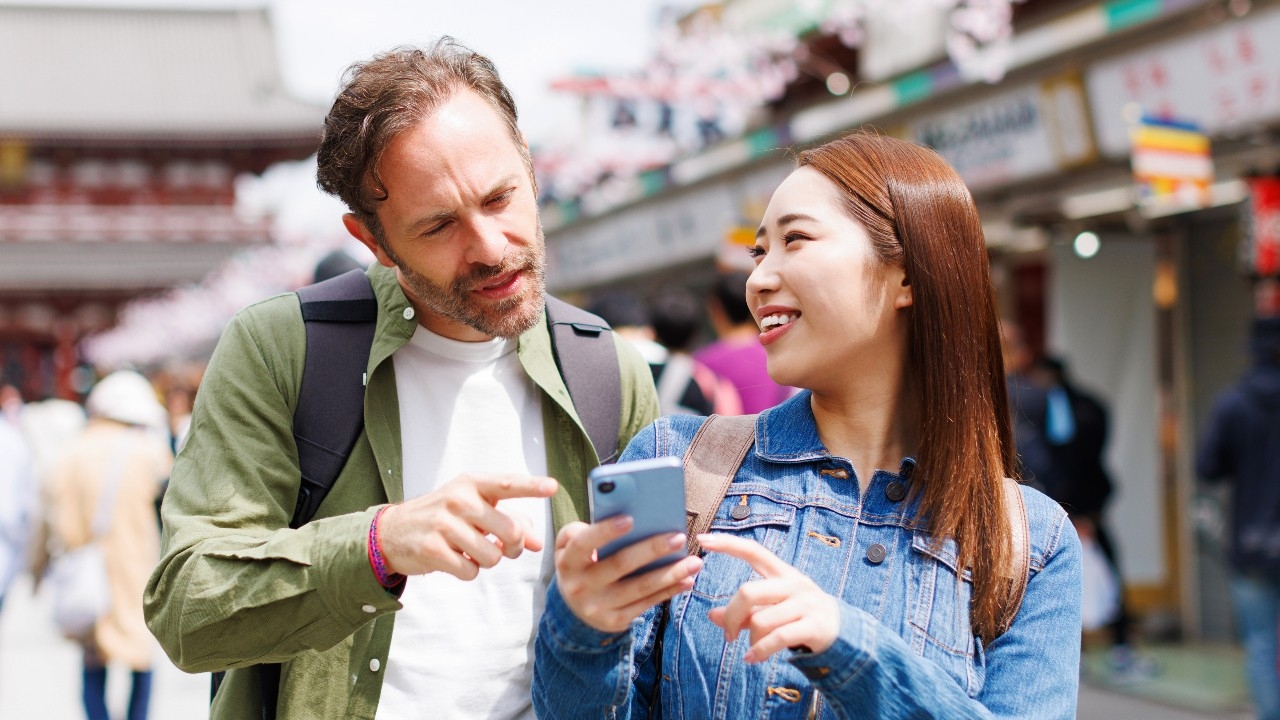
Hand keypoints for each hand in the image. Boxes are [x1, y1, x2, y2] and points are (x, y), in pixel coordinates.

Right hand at [378, 473, 557, 579]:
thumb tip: (537, 543)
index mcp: (472, 484)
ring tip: (471, 551)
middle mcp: (458, 499)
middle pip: (510, 531)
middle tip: (502, 548)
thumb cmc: (445, 517)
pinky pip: (470, 571)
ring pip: (491, 557)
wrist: (393, 531)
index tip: (553, 487)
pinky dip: (468, 572)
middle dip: (512, 548)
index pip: (507, 483)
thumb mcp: (475, 508)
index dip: (532, 486)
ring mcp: (443, 524)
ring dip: (487, 561)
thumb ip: (510, 521)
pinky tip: (455, 560)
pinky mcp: (431, 549)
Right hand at [554, 518, 701, 632]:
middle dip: (652, 549)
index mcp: (568, 562)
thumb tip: (608, 517)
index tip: (630, 518)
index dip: (605, 532)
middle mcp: (580, 587)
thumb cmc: (580, 563)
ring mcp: (598, 607)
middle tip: (679, 537)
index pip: (584, 544)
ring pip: (640, 587)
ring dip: (671, 573)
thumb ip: (580, 529)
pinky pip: (647, 603)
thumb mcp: (568, 546)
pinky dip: (669, 591)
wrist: (574, 609)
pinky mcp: (615, 621)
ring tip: (695, 561)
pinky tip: (687, 580)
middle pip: (620, 564)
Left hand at [699, 533, 838, 663]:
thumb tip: (711, 615)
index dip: (728, 544)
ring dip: (749, 639)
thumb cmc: (798, 615)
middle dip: (731, 616)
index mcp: (781, 572)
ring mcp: (805, 604)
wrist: (841, 631)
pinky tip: (751, 659)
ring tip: (750, 650)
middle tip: (728, 635)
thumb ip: (743, 611)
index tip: (702, 539)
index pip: (753, 551)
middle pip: (749, 592)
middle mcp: (793, 584)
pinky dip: (760, 651)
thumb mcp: (771, 608)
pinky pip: (778, 637)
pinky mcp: (813, 625)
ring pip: (761, 620)